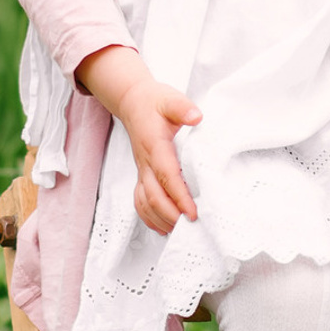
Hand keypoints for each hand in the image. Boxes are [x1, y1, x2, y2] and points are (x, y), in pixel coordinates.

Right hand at [75, 44, 201, 234]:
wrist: (132, 102)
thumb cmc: (154, 102)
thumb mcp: (170, 99)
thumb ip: (182, 108)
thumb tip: (197, 117)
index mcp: (155, 146)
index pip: (167, 176)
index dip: (179, 196)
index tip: (192, 212)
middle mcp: (145, 163)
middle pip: (154, 196)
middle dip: (171, 215)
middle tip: (191, 227)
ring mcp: (141, 170)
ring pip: (145, 202)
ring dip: (160, 219)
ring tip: (180, 231)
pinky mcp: (141, 174)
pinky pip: (140, 200)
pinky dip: (149, 217)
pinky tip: (162, 227)